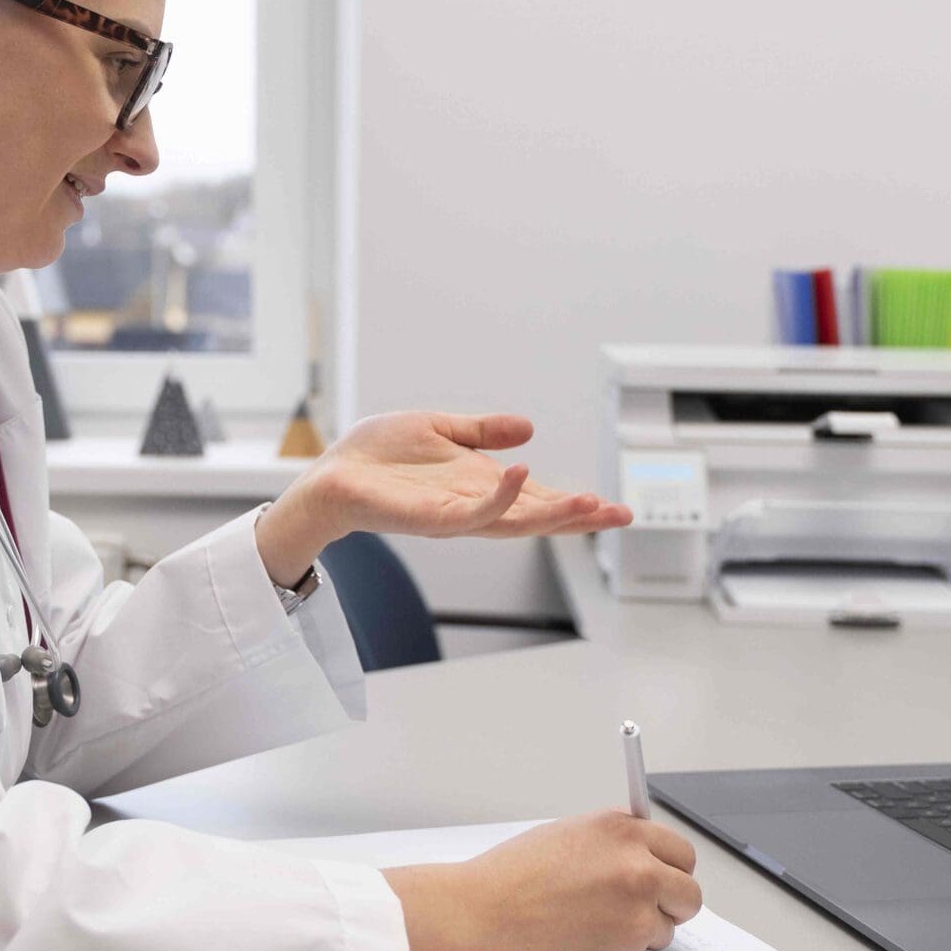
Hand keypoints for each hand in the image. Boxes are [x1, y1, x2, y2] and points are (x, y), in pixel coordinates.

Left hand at [257, 412, 634, 582]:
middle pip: (537, 518)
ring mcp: (454, 517)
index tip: (613, 507)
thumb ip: (483, 431)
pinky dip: (499, 498)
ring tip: (589, 503)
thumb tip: (529, 428)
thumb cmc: (376, 457)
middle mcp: (472, 507)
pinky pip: (471, 513)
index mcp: (479, 487)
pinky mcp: (430, 520)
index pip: (537, 500)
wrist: (329, 475)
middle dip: (579, 519)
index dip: (574, 504)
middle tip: (622, 516)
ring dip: (552, 514)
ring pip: (514, 522)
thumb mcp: (440, 430)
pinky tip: (521, 475)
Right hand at [383, 811, 703, 950]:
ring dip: (642, 930)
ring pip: (667, 928)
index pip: (680, 852)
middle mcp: (637, 870)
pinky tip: (582, 942)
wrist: (479, 918)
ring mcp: (635, 915)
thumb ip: (614, 842)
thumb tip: (645, 854)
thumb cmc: (510, 878)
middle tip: (643, 908)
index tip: (662, 878)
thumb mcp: (567, 835)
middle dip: (671, 902)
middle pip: (689, 893)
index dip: (670, 868)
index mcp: (622, 833)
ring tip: (593, 924)